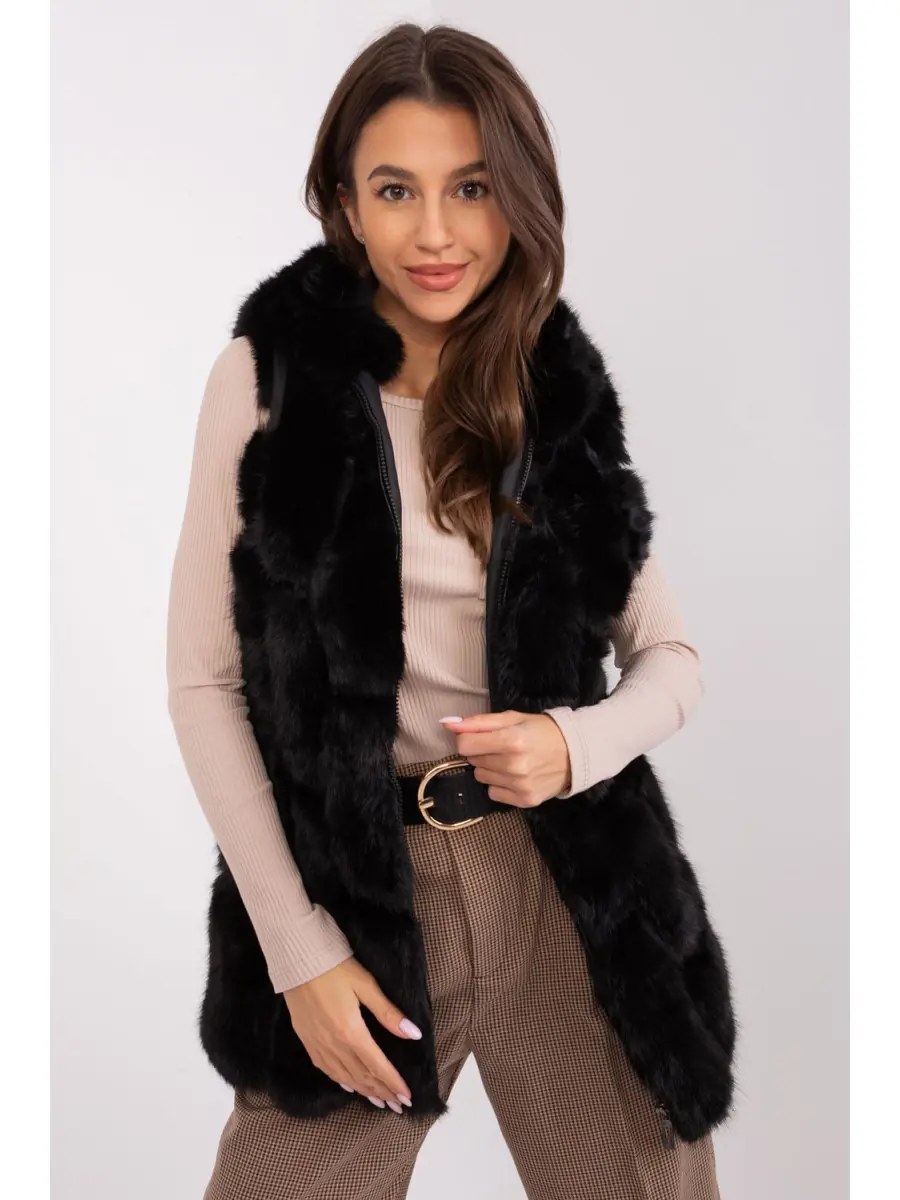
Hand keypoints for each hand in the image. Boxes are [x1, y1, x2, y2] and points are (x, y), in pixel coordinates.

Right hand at [282, 957, 418, 1112]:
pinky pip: (326, 1069)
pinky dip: (341, 1081)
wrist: (297, 960)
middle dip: (382, 1092)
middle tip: (398, 1106)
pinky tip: (349, 1086)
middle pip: (362, 1076)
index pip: (377, 1066)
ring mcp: (318, 1044)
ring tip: (379, 1102)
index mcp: (351, 1032)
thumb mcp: (366, 985)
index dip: (393, 1083)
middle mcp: (333, 1044)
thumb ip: (388, 1013)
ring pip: (344, 1076)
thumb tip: (413, 1034)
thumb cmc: (335, 967)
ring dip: (364, 1091)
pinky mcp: (307, 1040)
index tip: (408, 1097)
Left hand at [441, 710, 571, 806]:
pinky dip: (500, 784)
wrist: (575, 753)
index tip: (480, 737)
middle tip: (504, 747)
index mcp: (511, 740)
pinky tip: (516, 776)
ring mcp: (520, 785)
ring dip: (491, 769)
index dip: (469, 739)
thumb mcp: (513, 718)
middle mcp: (514, 765)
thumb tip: (448, 725)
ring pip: (481, 778)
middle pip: (473, 761)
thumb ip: (479, 722)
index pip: (464, 745)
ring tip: (511, 761)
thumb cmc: (542, 731)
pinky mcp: (525, 800)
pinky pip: (493, 793)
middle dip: (483, 752)